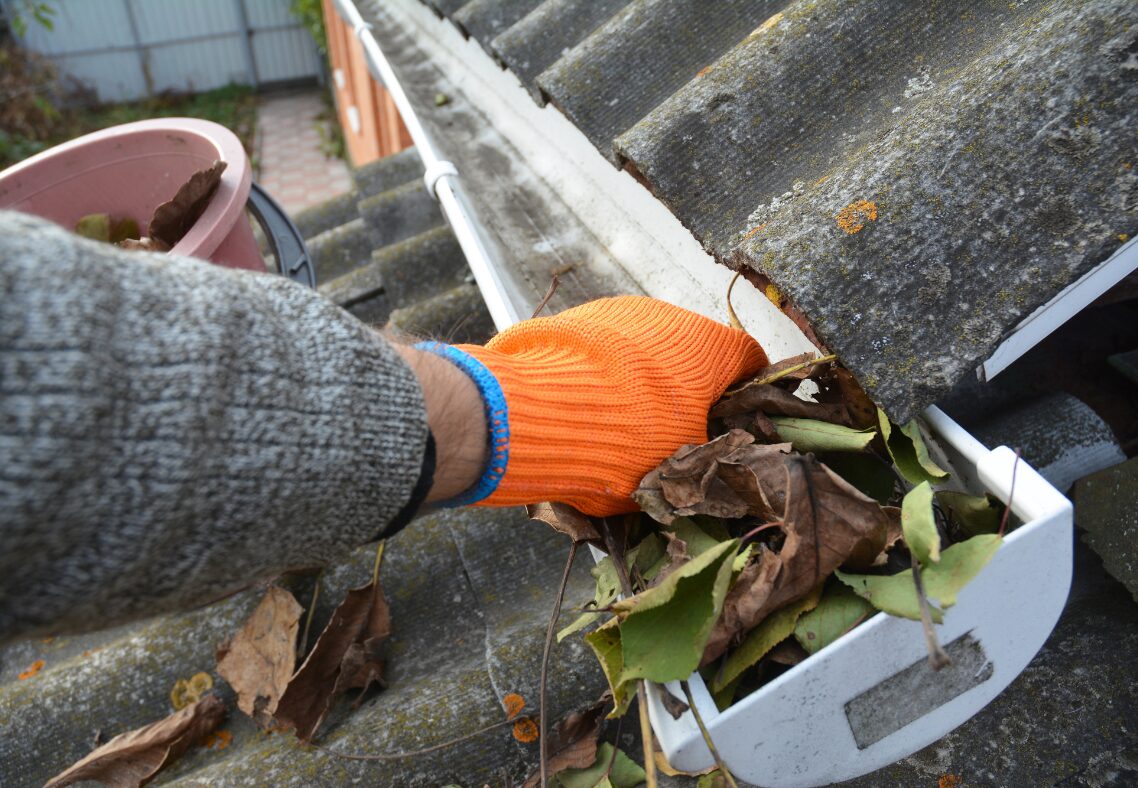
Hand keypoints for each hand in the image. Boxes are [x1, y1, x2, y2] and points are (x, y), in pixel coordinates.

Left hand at [424, 296, 766, 515]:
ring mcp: (620, 311)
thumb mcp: (679, 466)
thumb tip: (707, 461)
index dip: (747, 392)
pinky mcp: (575, 317)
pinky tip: (585, 407)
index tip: (736, 420)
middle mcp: (671, 315)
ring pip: (645, 348)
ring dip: (643, 380)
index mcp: (711, 347)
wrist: (535, 412)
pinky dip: (603, 373)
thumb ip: (704, 455)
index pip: (750, 359)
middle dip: (689, 389)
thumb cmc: (626, 441)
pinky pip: (603, 348)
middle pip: (694, 353)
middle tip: (673, 433)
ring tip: (620, 424)